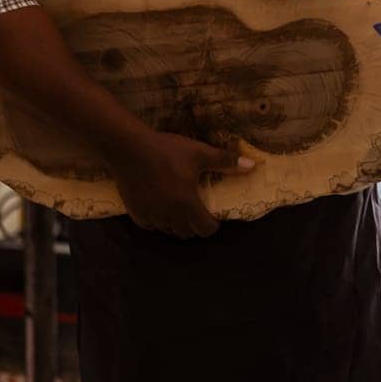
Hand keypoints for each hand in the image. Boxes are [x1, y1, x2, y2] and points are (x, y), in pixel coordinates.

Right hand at [109, 131, 255, 238]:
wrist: (128, 148)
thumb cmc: (167, 150)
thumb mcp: (199, 153)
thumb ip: (225, 162)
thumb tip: (252, 165)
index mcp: (187, 203)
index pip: (205, 229)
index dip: (212, 225)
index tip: (214, 216)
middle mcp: (168, 215)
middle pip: (187, 233)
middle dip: (196, 226)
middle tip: (199, 212)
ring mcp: (150, 216)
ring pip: (168, 231)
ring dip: (178, 225)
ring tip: (182, 210)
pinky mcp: (135, 213)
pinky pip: (151, 226)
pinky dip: (159, 222)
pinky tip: (162, 208)